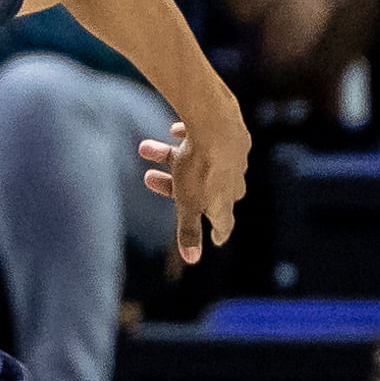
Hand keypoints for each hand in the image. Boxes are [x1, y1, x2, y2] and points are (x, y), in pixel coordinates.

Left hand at [137, 109, 250, 263]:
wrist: (215, 121)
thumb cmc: (201, 166)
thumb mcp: (187, 201)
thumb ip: (189, 229)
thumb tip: (191, 259)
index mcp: (225, 201)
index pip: (224, 223)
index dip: (218, 232)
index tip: (215, 238)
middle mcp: (234, 180)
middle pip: (204, 190)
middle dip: (173, 187)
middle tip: (148, 180)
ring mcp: (235, 156)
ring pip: (199, 161)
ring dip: (170, 158)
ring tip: (144, 148)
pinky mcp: (233, 133)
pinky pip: (207, 139)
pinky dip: (188, 138)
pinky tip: (175, 130)